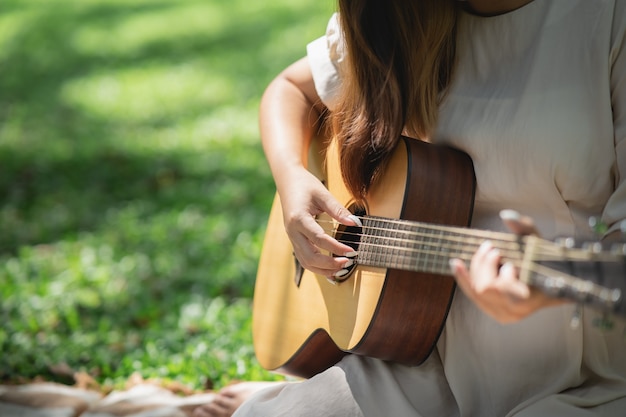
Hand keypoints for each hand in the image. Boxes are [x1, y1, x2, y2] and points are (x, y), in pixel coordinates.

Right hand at [278, 167, 358, 277]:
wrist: (287, 181)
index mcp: (299, 219)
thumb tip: (355, 223)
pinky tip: (329, 269)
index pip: (319, 239)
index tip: (351, 252)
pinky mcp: (294, 239)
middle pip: (309, 256)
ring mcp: (291, 237)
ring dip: (322, 269)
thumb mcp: (323, 194)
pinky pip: (303, 258)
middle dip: (329, 264)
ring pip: (305, 261)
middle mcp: (292, 231)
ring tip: (340, 269)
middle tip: (347, 263)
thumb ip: (338, 210)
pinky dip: (316, 266)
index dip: (336, 248)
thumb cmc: (305, 185)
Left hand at [449, 210, 564, 322]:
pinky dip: (463, 277)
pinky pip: (471, 294)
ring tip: (486, 251)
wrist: (551, 280)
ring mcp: (502, 314)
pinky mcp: (491, 310)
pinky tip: (455, 263)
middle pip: (486, 288)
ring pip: (476, 290)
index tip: (510, 264)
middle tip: (494, 249)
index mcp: (531, 299)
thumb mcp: (537, 241)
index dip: (503, 276)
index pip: (504, 290)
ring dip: (477, 267)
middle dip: (486, 265)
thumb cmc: (544, 259)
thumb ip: (524, 227)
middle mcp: (515, 312)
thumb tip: (506, 215)